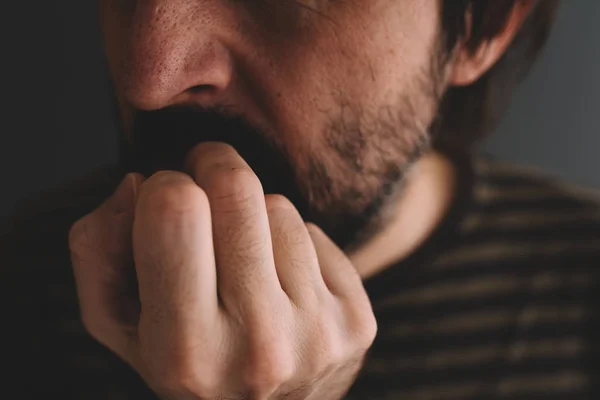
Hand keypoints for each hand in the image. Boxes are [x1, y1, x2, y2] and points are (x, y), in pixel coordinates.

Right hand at [69, 142, 376, 398]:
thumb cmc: (184, 357)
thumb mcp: (118, 321)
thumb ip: (98, 250)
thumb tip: (138, 182)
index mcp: (187, 352)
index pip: (176, 211)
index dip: (163, 186)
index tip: (164, 197)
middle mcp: (260, 346)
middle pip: (238, 189)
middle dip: (213, 168)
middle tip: (204, 182)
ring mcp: (319, 335)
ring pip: (281, 206)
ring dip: (254, 218)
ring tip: (241, 260)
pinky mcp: (357, 321)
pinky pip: (317, 232)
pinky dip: (291, 243)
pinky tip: (279, 281)